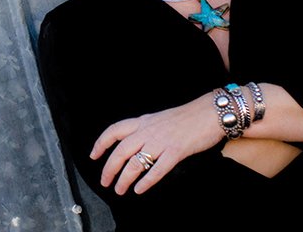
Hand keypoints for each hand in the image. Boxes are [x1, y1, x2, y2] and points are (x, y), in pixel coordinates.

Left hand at [90, 92, 221, 194]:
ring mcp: (161, 141)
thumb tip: (134, 143)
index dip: (101, 143)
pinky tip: (140, 189)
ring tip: (120, 189)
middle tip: (105, 182)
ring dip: (125, 178)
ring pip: (136, 162)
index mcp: (143, 121)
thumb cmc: (186, 117)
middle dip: (109, 168)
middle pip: (121, 150)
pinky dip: (146, 181)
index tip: (93, 156)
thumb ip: (145, 129)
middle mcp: (148, 131)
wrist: (209, 113)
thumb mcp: (159, 119)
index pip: (115, 130)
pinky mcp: (176, 151)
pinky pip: (157, 169)